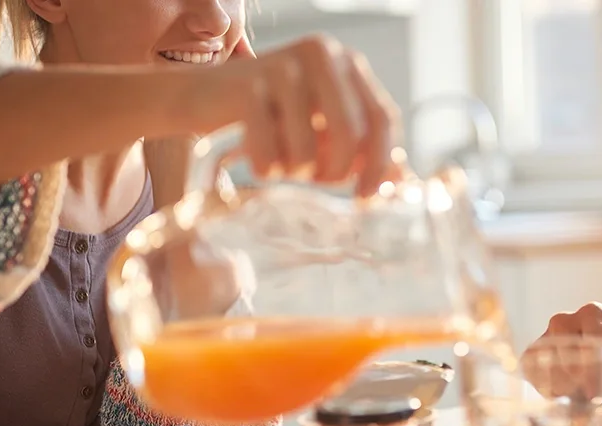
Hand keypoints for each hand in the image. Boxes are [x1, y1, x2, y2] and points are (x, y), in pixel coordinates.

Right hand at [194, 34, 400, 196]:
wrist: (200, 95)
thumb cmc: (270, 117)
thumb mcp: (321, 128)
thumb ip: (362, 150)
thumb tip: (402, 180)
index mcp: (347, 62)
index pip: (384, 119)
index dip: (380, 165)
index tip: (365, 197)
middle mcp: (321, 54)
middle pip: (351, 136)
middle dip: (334, 173)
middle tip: (315, 179)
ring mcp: (284, 66)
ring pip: (308, 151)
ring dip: (294, 172)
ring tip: (281, 161)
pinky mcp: (247, 86)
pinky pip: (270, 153)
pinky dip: (265, 169)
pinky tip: (257, 159)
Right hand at [526, 302, 601, 417]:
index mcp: (594, 315)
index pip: (594, 337)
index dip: (595, 368)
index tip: (595, 394)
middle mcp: (565, 320)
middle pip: (568, 352)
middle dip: (579, 381)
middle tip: (591, 403)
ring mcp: (544, 337)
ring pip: (550, 367)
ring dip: (566, 390)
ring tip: (582, 401)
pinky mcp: (530, 357)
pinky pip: (536, 377)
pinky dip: (550, 392)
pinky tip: (565, 398)